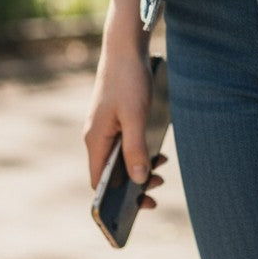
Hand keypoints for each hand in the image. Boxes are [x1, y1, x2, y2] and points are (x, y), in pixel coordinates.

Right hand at [83, 0, 168, 209]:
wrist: (125, 47)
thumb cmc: (129, 81)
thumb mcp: (135, 118)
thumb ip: (135, 150)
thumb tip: (137, 180)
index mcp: (95, 141)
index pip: (98, 184)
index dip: (114, 202)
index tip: (135, 211)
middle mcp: (96, 137)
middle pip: (110, 174)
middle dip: (133, 185)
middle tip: (157, 189)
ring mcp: (105, 127)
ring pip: (120, 158)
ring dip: (139, 167)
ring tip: (161, 167)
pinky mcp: (116, 118)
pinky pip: (125, 143)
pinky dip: (140, 151)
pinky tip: (158, 150)